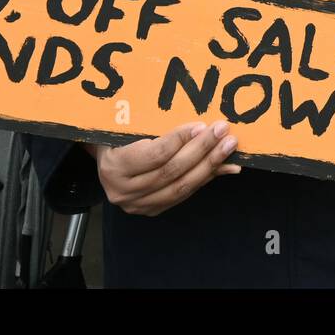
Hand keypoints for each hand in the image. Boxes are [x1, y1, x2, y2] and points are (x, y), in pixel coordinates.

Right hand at [91, 120, 239, 216]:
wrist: (106, 160)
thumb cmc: (119, 136)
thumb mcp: (129, 126)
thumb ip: (157, 126)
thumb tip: (198, 125)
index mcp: (114, 167)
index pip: (154, 155)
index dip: (180, 140)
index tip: (201, 126)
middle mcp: (123, 191)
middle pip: (171, 172)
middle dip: (201, 150)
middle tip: (222, 132)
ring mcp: (138, 204)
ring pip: (181, 187)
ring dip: (210, 166)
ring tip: (228, 147)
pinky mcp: (152, 210)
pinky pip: (184, 194)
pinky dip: (207, 178)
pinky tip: (226, 166)